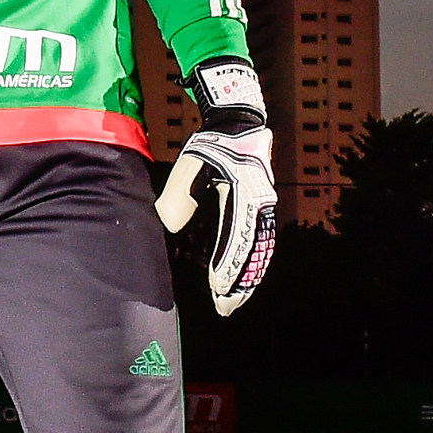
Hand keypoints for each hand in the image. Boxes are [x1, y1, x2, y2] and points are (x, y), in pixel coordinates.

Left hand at [154, 58, 277, 316]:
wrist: (239, 124)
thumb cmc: (210, 144)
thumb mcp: (189, 166)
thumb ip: (178, 197)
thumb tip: (166, 228)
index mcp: (242, 193)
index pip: (236, 237)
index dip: (227, 266)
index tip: (217, 288)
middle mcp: (260, 203)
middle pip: (253, 251)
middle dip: (240, 282)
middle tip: (225, 308)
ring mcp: (266, 207)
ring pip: (261, 251)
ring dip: (249, 278)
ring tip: (236, 301)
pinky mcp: (265, 209)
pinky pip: (264, 243)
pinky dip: (256, 265)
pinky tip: (248, 280)